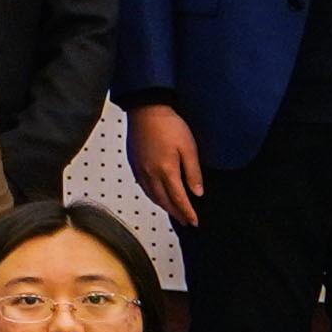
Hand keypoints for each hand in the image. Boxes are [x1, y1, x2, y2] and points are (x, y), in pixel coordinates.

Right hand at [129, 105, 204, 220]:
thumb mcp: (189, 148)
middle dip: (176, 213)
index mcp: (166, 171)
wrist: (146, 110)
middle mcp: (150, 174)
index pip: (178, 199)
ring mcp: (140, 169)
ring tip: (172, 212)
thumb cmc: (168, 125)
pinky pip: (143, 186)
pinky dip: (151, 195)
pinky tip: (155, 195)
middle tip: (185, 221)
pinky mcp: (134, 163)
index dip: (187, 212)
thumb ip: (193, 172)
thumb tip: (197, 192)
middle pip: (163, 201)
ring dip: (163, 206)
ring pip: (152, 195)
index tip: (194, 221)